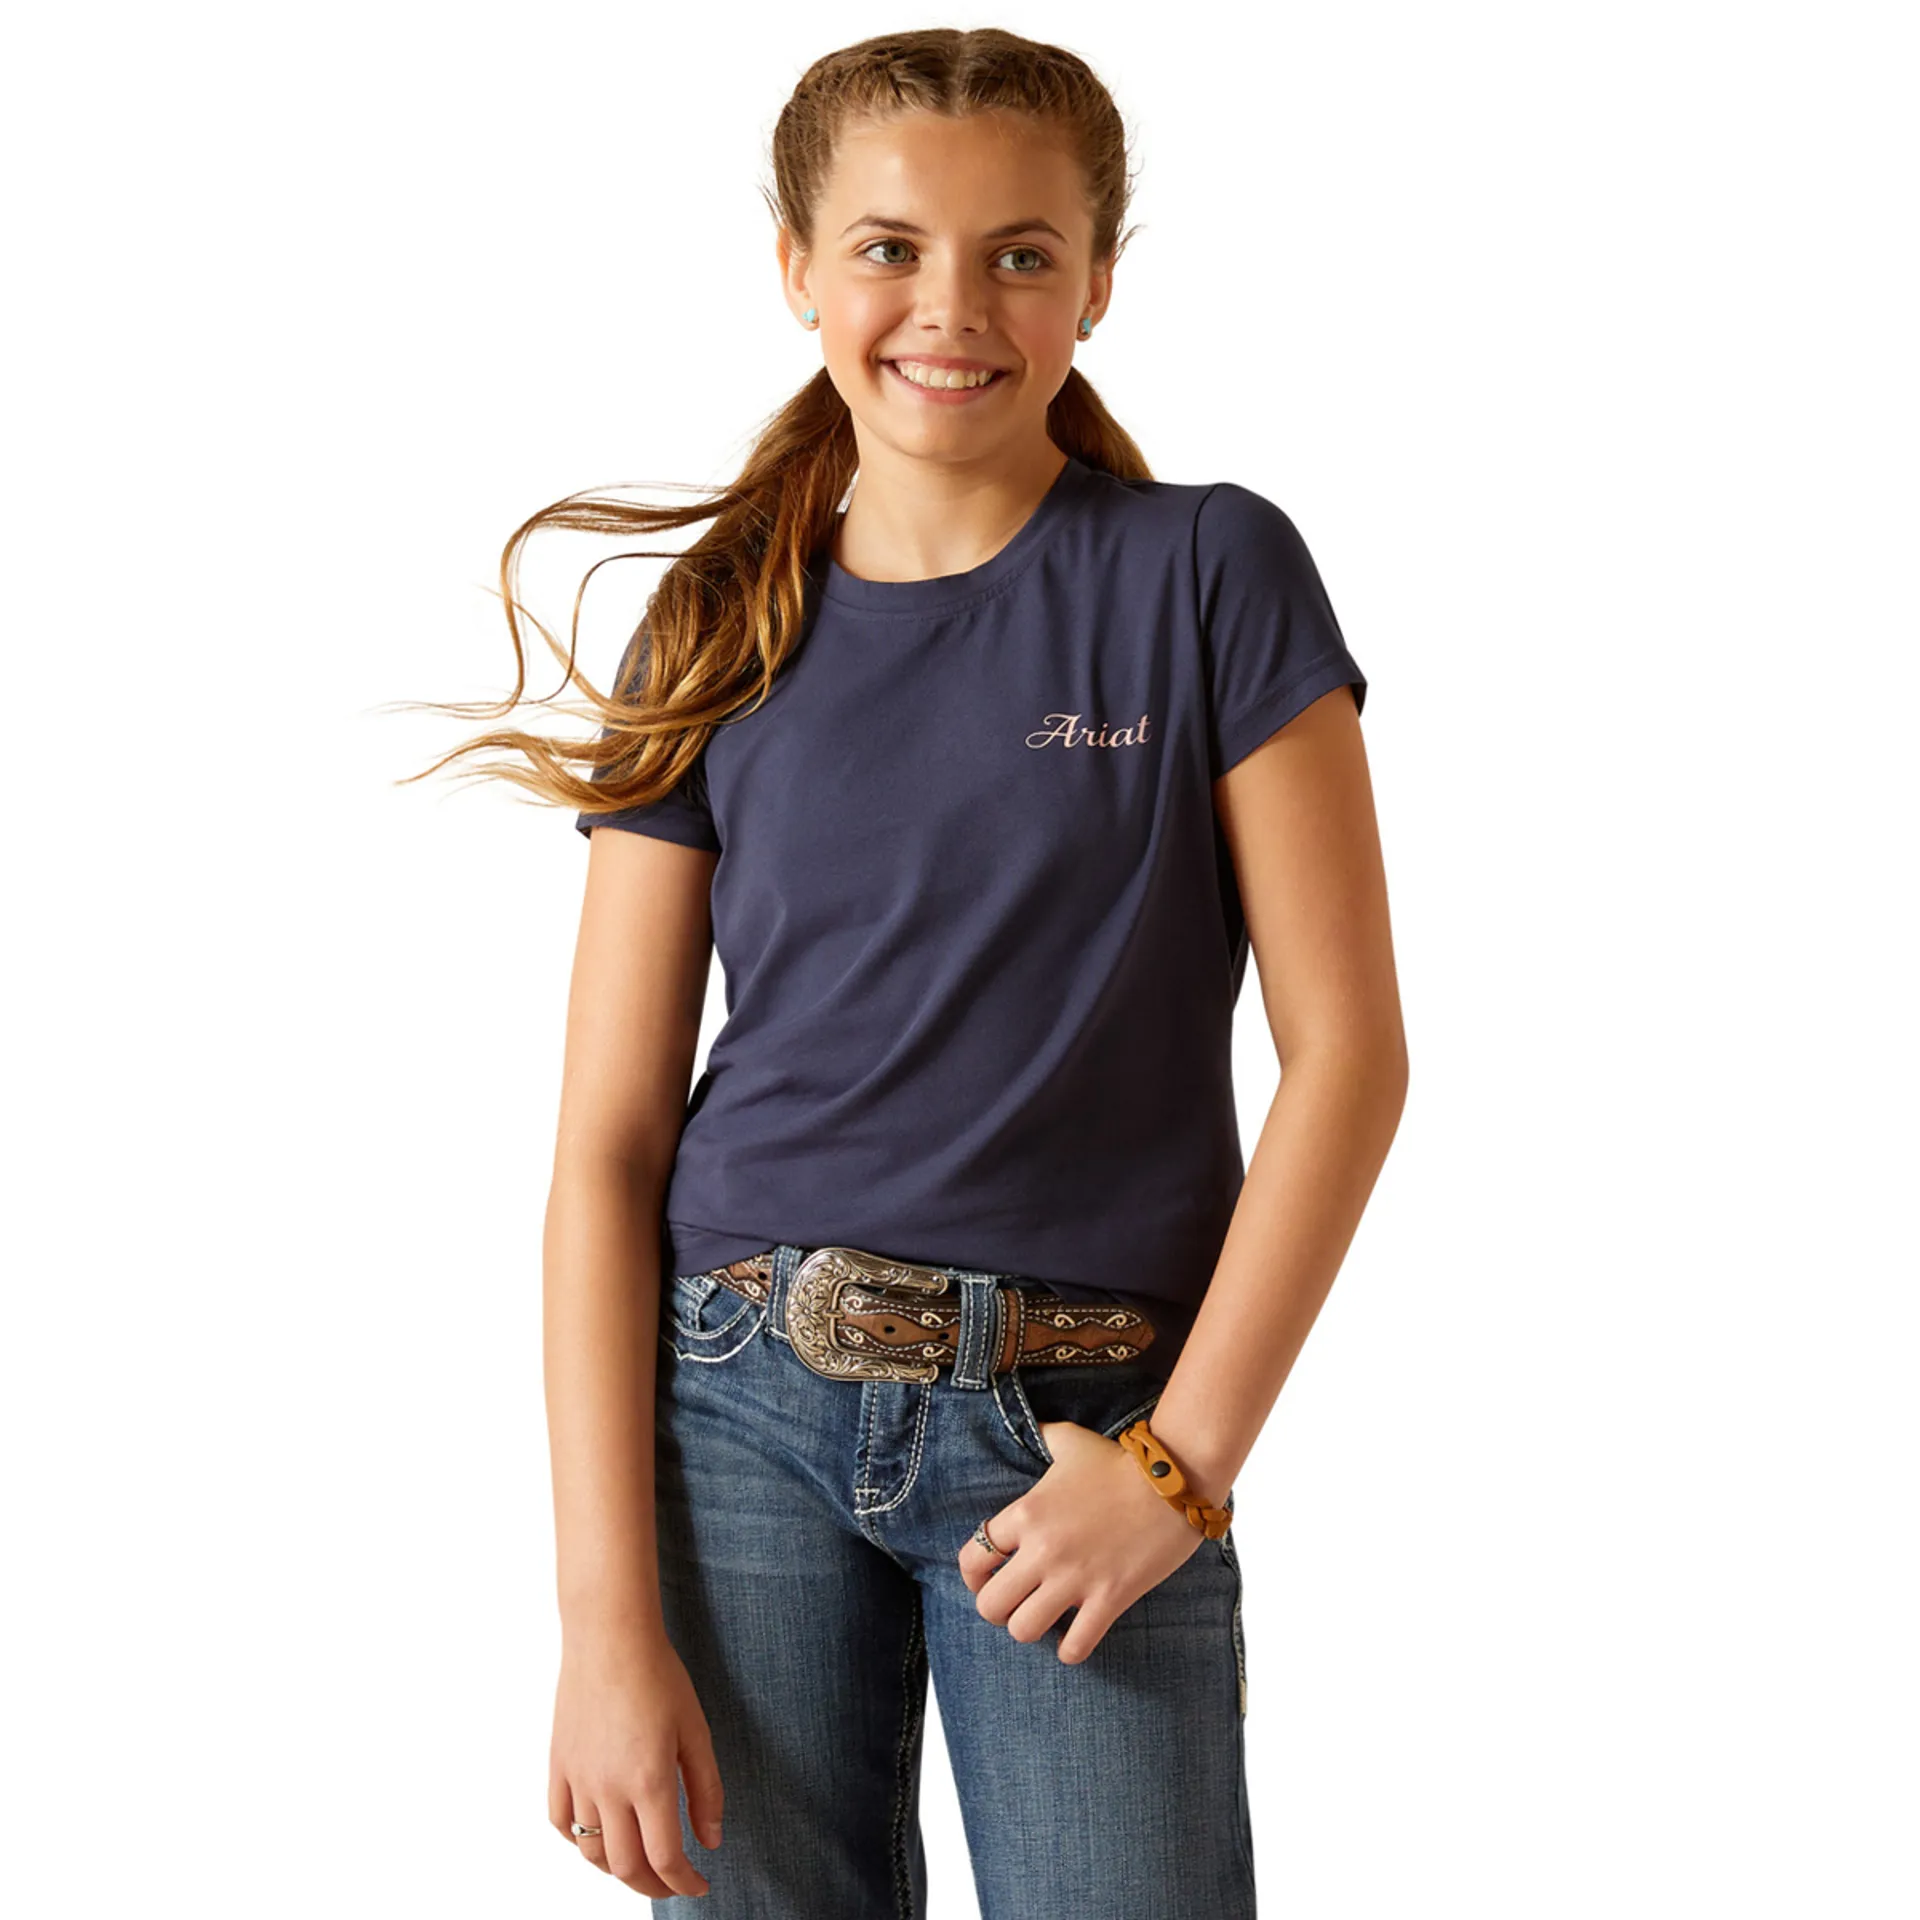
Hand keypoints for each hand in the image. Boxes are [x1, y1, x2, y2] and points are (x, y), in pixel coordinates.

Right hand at [549, 1623, 722, 1898]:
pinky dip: (578, 1840)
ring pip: (590, 1851)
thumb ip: (706, 1790)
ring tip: (639, 1864)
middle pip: (625, 1867)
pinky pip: (560, 1822)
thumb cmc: (658, 1675)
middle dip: (652, 1886)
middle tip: (672, 1883)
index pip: (664, 1857)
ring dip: (616, 1869)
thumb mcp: (696, 1730)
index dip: (684, 1883)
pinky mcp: (558, 1765)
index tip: (699, 1885)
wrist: (609, 1636)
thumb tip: (711, 1840)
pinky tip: (598, 1834)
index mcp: (648, 1780)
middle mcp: (608, 1788)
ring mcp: (577, 1779)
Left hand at [957, 1418, 1207, 1663]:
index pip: (972, 1558)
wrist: (1172, 1478)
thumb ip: (1042, 1434)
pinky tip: (1075, 1637)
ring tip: (1045, 1619)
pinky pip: (1075, 1647)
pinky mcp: (1109, 1599)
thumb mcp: (1070, 1440)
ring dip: (1030, 1629)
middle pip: (990, 1605)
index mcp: (1026, 1514)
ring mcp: (1075, 1578)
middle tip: (1016, 1603)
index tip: (986, 1580)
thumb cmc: (1119, 1461)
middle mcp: (1043, 1550)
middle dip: (998, 1610)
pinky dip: (1070, 1650)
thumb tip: (1032, 1426)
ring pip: (1023, 1631)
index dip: (973, 1576)